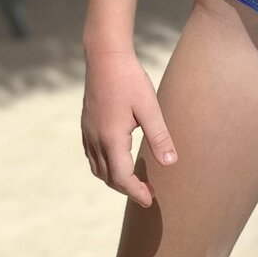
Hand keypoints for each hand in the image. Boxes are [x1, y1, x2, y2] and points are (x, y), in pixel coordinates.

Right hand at [81, 46, 176, 206]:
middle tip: (148, 193)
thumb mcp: (149, 107)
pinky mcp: (86, 125)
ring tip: (134, 181)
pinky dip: (105, 167)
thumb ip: (159, 136)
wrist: (104, 56)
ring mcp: (88, 132)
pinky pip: (92, 156)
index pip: (122, 178)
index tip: (151, 200)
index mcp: (111, 138)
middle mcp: (96, 139)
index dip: (136, 192)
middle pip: (108, 177)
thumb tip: (170, 163)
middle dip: (128, 189)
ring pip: (98, 168)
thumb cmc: (129, 79)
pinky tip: (118, 160)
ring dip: (115, 180)